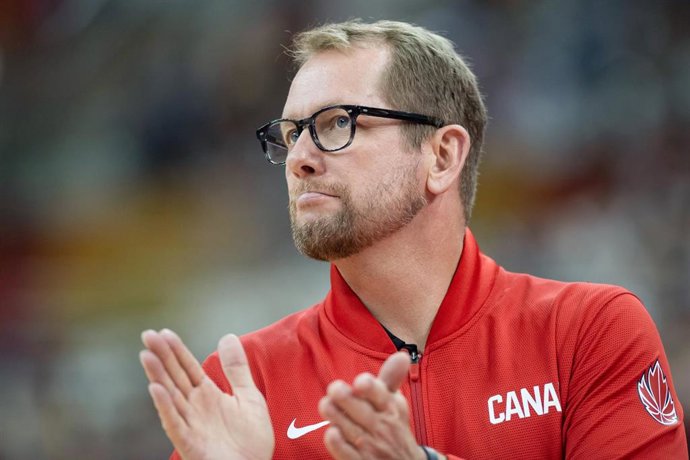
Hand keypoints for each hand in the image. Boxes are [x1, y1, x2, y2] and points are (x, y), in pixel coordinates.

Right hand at [140, 329, 273, 459]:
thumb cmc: (251, 440)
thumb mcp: (249, 397)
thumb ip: (237, 370)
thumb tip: (227, 336)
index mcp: (207, 395)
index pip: (188, 368)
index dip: (177, 351)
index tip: (164, 332)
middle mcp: (194, 407)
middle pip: (175, 377)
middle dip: (161, 356)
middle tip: (147, 335)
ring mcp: (190, 425)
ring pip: (170, 397)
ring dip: (158, 377)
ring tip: (146, 356)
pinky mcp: (190, 443)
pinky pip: (175, 423)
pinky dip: (165, 407)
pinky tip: (156, 390)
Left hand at [318, 352, 426, 459]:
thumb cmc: (392, 428)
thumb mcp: (395, 403)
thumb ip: (391, 378)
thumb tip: (401, 355)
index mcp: (392, 409)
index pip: (382, 396)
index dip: (371, 389)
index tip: (360, 382)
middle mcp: (383, 428)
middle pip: (363, 412)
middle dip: (347, 399)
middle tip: (334, 388)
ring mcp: (371, 448)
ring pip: (351, 431)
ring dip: (336, 416)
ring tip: (325, 404)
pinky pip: (346, 453)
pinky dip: (337, 443)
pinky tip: (331, 432)